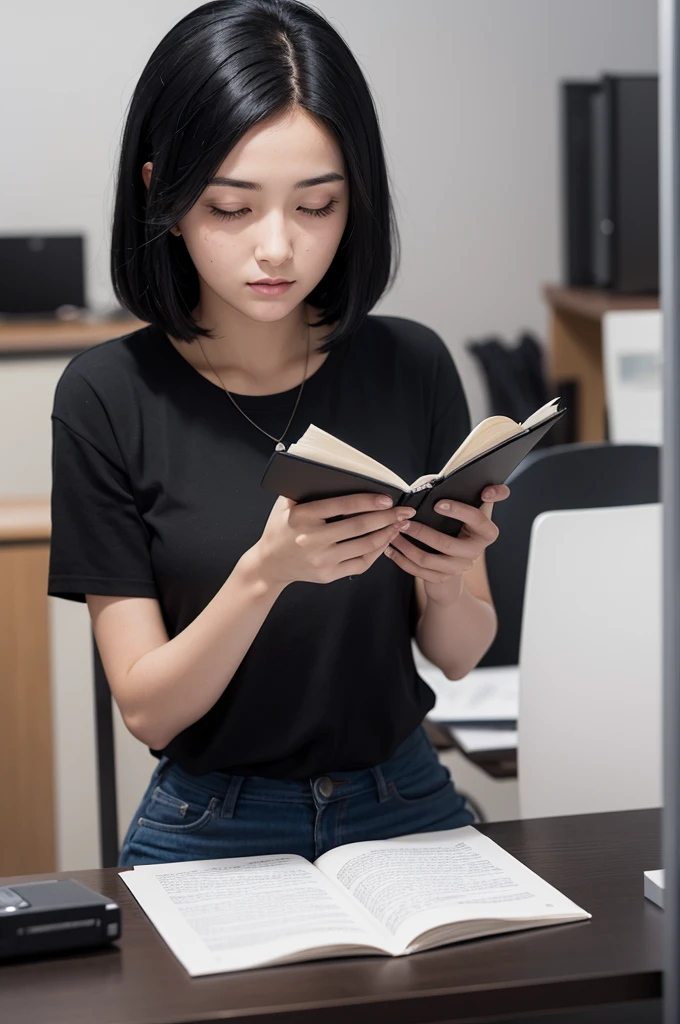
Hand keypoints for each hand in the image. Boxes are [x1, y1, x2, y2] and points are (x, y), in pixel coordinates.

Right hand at [251, 492, 417, 587]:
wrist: (269, 565)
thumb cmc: (280, 529)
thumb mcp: (284, 505)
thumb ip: (304, 489)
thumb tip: (334, 473)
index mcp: (302, 517)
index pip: (341, 506)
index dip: (367, 502)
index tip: (387, 498)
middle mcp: (312, 540)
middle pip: (358, 527)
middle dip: (386, 518)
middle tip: (404, 511)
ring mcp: (322, 560)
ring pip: (364, 546)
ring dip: (387, 534)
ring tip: (400, 524)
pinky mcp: (329, 575)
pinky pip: (361, 563)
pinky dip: (377, 552)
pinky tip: (386, 541)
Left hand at [384, 483, 510, 605]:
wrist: (454, 560)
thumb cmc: (456, 524)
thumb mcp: (462, 508)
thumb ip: (453, 493)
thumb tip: (428, 482)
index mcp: (485, 530)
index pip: (477, 518)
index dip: (460, 510)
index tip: (437, 503)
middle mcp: (476, 551)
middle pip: (447, 544)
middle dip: (421, 532)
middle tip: (402, 520)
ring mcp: (459, 567)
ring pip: (428, 559)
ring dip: (406, 546)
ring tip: (392, 533)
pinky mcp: (443, 578)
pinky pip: (418, 571)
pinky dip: (401, 559)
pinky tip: (389, 548)